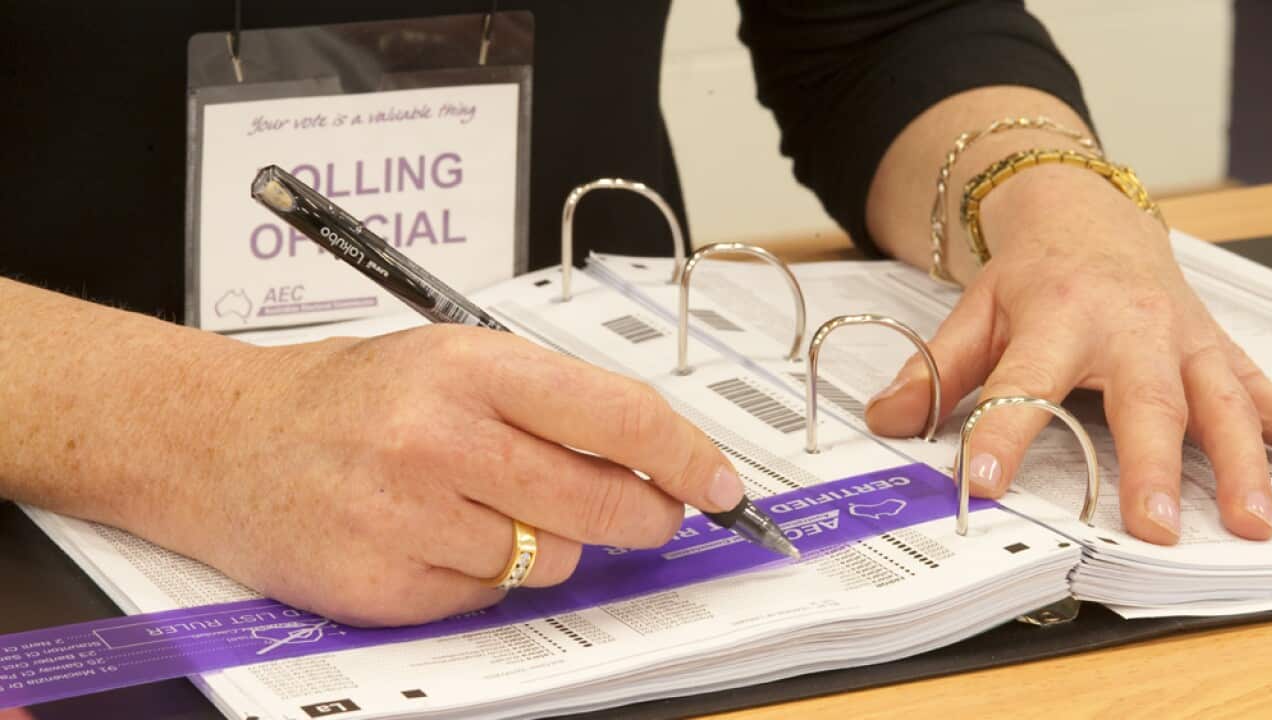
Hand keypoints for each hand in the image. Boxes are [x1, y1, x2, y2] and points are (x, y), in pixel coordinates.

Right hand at [129, 326, 742, 625]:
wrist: (219, 441)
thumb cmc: (344, 398)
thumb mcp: (447, 363)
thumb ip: (545, 405)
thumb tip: (649, 460)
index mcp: (469, 366)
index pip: (616, 414)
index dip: (686, 455)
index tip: (721, 485)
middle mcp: (440, 437)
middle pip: (598, 500)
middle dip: (642, 516)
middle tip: (651, 516)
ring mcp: (408, 516)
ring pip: (548, 559)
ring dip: (541, 544)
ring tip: (477, 506)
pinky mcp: (383, 585)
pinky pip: (485, 598)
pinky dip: (478, 578)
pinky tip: (429, 538)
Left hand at [865, 165, 1271, 543]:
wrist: (1090, 218)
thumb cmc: (1033, 277)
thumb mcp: (975, 313)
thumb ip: (934, 371)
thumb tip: (885, 421)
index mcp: (1057, 317)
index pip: (1022, 382)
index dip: (1000, 433)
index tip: (981, 483)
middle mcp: (1129, 326)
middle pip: (1143, 399)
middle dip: (1152, 465)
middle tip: (1153, 526)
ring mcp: (1183, 336)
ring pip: (1219, 400)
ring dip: (1240, 463)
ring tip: (1248, 521)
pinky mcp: (1216, 346)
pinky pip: (1258, 386)